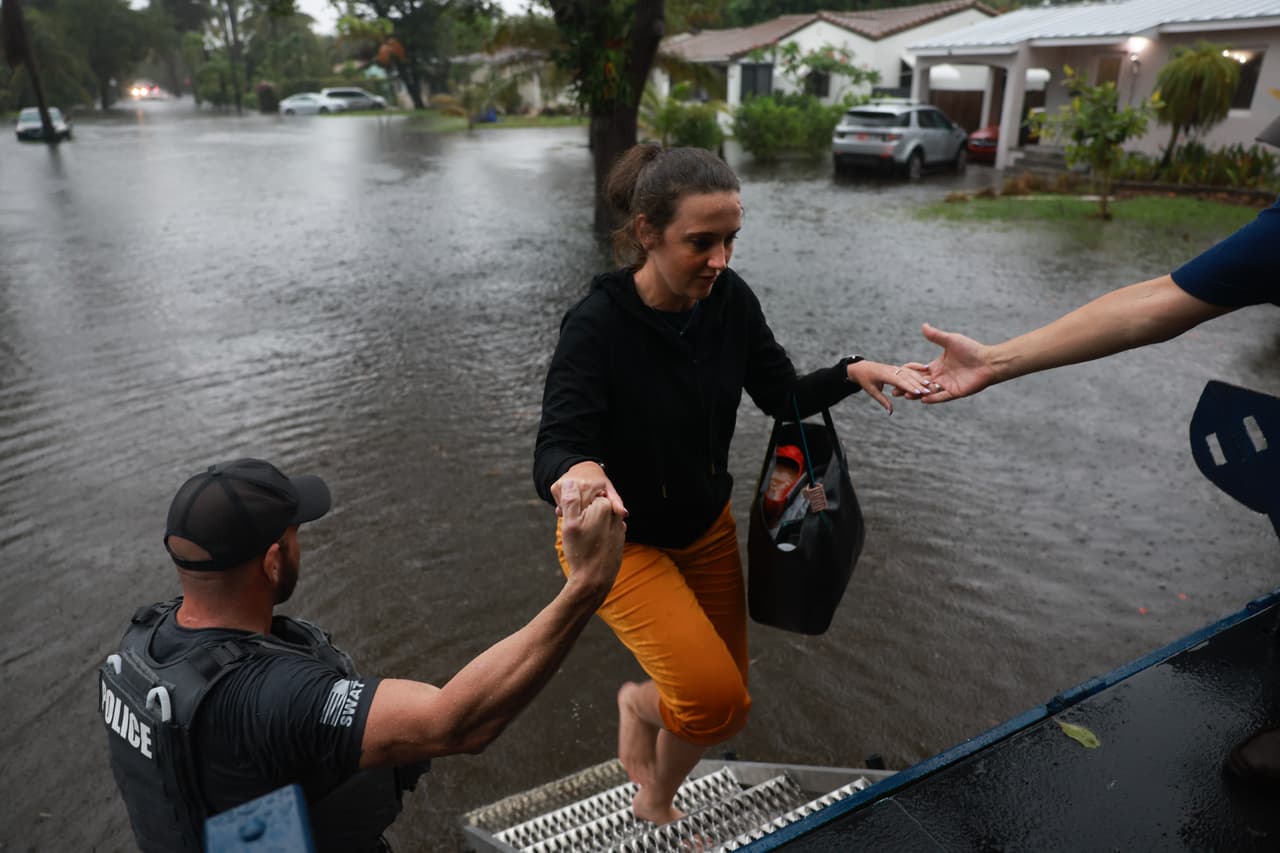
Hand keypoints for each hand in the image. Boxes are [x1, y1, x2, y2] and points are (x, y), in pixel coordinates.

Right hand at [551, 461, 626, 518]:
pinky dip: (565, 507)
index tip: (594, 516)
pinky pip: (559, 504)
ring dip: (572, 511)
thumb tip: (623, 513)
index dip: (590, 516)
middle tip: (586, 514)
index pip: (587, 510)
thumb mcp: (609, 491)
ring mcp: (563, 484)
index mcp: (588, 486)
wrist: (583, 468)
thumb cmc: (599, 482)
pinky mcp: (555, 487)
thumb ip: (616, 502)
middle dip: (580, 515)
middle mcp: (574, 484)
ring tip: (580, 508)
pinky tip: (572, 504)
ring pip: (566, 508)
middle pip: (575, 510)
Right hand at [558, 479, 624, 600]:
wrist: (595, 581)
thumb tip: (570, 482)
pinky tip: (588, 548)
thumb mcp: (570, 524)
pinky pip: (603, 533)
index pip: (584, 496)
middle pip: (592, 508)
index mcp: (604, 506)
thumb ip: (571, 500)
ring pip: (598, 521)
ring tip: (579, 543)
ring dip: (588, 527)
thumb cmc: (581, 551)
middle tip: (573, 533)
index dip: (573, 507)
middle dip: (581, 516)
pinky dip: (595, 537)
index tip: (567, 520)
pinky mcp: (619, 541)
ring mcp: (619, 529)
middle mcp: (616, 515)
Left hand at [847, 359, 933, 413]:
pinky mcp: (897, 367)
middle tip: (929, 391)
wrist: (861, 368)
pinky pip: (909, 367)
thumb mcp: (872, 391)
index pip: (899, 382)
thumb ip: (883, 401)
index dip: (910, 387)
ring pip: (910, 372)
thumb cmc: (865, 380)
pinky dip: (917, 367)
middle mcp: (892, 370)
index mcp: (884, 375)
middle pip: (907, 377)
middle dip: (918, 384)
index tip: (919, 393)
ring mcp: (895, 368)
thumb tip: (890, 412)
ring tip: (930, 384)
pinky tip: (926, 368)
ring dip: (920, 377)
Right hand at [904, 323, 997, 403]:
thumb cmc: (971, 349)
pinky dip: (932, 398)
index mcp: (938, 365)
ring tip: (905, 395)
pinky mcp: (955, 392)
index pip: (919, 371)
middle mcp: (941, 377)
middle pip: (921, 384)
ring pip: (928, 392)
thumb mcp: (950, 340)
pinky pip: (941, 397)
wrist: (989, 361)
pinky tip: (922, 399)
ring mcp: (947, 385)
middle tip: (894, 390)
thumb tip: (923, 326)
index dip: (908, 373)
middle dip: (907, 387)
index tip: (896, 374)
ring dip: (917, 394)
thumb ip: (935, 336)